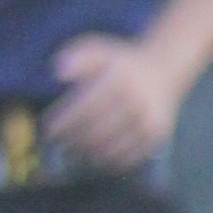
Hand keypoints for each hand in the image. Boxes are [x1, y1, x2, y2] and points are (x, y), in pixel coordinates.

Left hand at [48, 34, 181, 171]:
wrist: (164, 72)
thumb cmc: (121, 63)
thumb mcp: (101, 50)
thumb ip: (78, 57)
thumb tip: (58, 74)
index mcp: (120, 80)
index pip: (85, 109)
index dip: (64, 123)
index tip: (48, 130)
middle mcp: (137, 102)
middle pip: (96, 132)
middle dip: (72, 142)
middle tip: (58, 145)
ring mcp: (148, 121)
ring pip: (110, 149)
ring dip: (86, 155)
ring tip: (72, 152)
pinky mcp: (155, 136)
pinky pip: (127, 158)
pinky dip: (107, 162)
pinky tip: (93, 157)